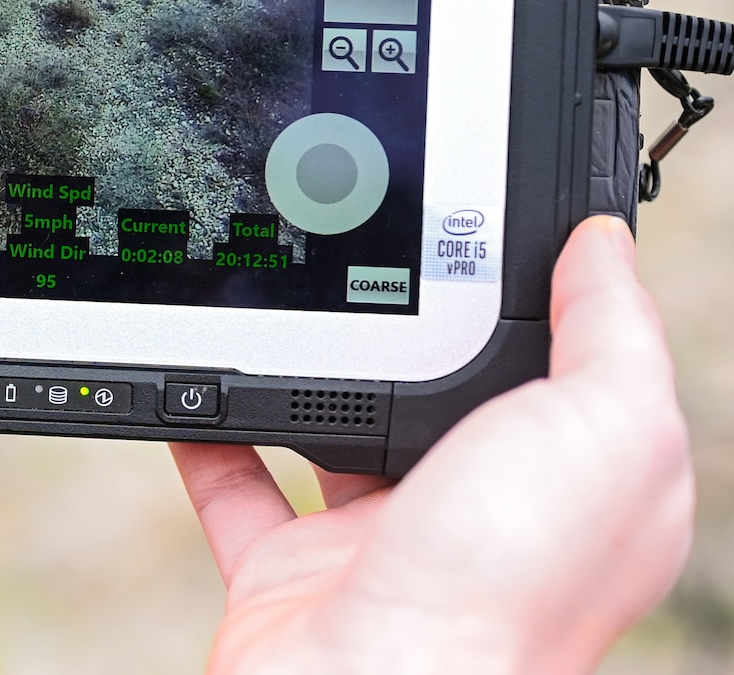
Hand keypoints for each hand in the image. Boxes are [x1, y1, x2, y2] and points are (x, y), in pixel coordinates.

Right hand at [173, 216, 692, 673]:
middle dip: (407, 320)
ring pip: (333, 428)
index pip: (562, 364)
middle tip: (367, 235)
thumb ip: (611, 335)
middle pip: (441, 390)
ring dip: (303, 368)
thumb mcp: (607, 433)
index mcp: (567, 482)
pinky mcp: (288, 568)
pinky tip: (196, 376)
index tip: (497, 215)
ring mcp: (377, 542)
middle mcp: (477, 514)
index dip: (540, 293)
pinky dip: (206, 432)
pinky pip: (236, 481)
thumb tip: (602, 246)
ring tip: (279, 292)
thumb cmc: (502, 593)